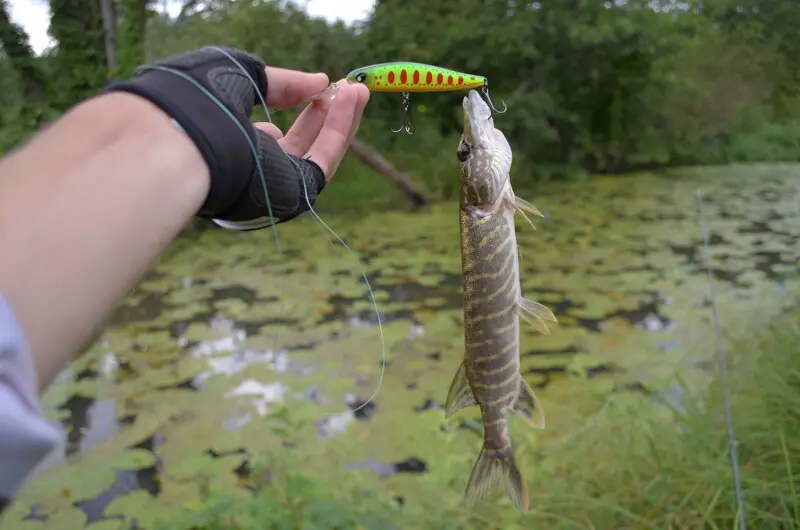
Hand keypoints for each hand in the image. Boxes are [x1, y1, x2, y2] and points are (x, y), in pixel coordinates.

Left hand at [105, 47, 369, 229]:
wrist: (187, 136)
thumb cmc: (199, 100)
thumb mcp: (241, 77)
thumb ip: (281, 83)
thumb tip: (319, 81)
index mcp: (227, 154)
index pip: (267, 136)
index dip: (292, 108)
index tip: (313, 87)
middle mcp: (249, 175)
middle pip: (296, 147)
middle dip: (321, 116)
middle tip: (343, 89)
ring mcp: (271, 187)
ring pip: (316, 153)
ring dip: (340, 120)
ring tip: (356, 90)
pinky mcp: (294, 192)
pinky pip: (326, 158)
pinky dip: (342, 127)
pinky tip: (352, 99)